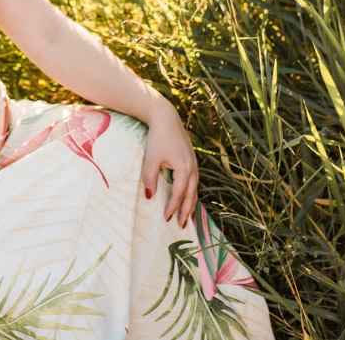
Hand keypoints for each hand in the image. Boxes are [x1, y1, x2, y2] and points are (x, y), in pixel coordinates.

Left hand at [140, 102, 198, 228]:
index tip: (166, 219)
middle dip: (187, 211)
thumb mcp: (151, 158)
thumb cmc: (158, 138)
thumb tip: (149, 196)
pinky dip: (191, 192)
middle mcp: (193, 168)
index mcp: (184, 169)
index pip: (179, 194)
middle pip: (191, 195)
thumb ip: (150, 178)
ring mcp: (194, 164)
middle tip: (182, 226)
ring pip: (195, 188)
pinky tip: (187, 196)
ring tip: (188, 217)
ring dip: (191, 203)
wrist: (166, 118)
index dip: (172, 208)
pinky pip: (194, 181)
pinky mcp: (191, 160)